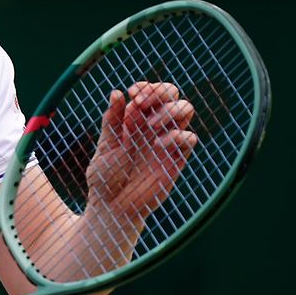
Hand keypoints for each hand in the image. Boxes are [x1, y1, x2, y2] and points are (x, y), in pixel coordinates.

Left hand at [86, 81, 197, 221]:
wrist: (113, 207)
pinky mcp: (177, 159)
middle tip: (142, 103)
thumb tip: (117, 92)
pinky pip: (190, 138)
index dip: (146, 87)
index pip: (149, 91)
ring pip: (185, 109)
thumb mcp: (106, 146)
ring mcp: (167, 140)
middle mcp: (153, 126)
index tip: (134, 94)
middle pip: (172, 94)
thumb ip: (112, 120)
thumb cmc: (105, 177)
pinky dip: (178, 135)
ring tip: (150, 126)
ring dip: (169, 110)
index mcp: (134, 119)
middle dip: (160, 91)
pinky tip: (158, 145)